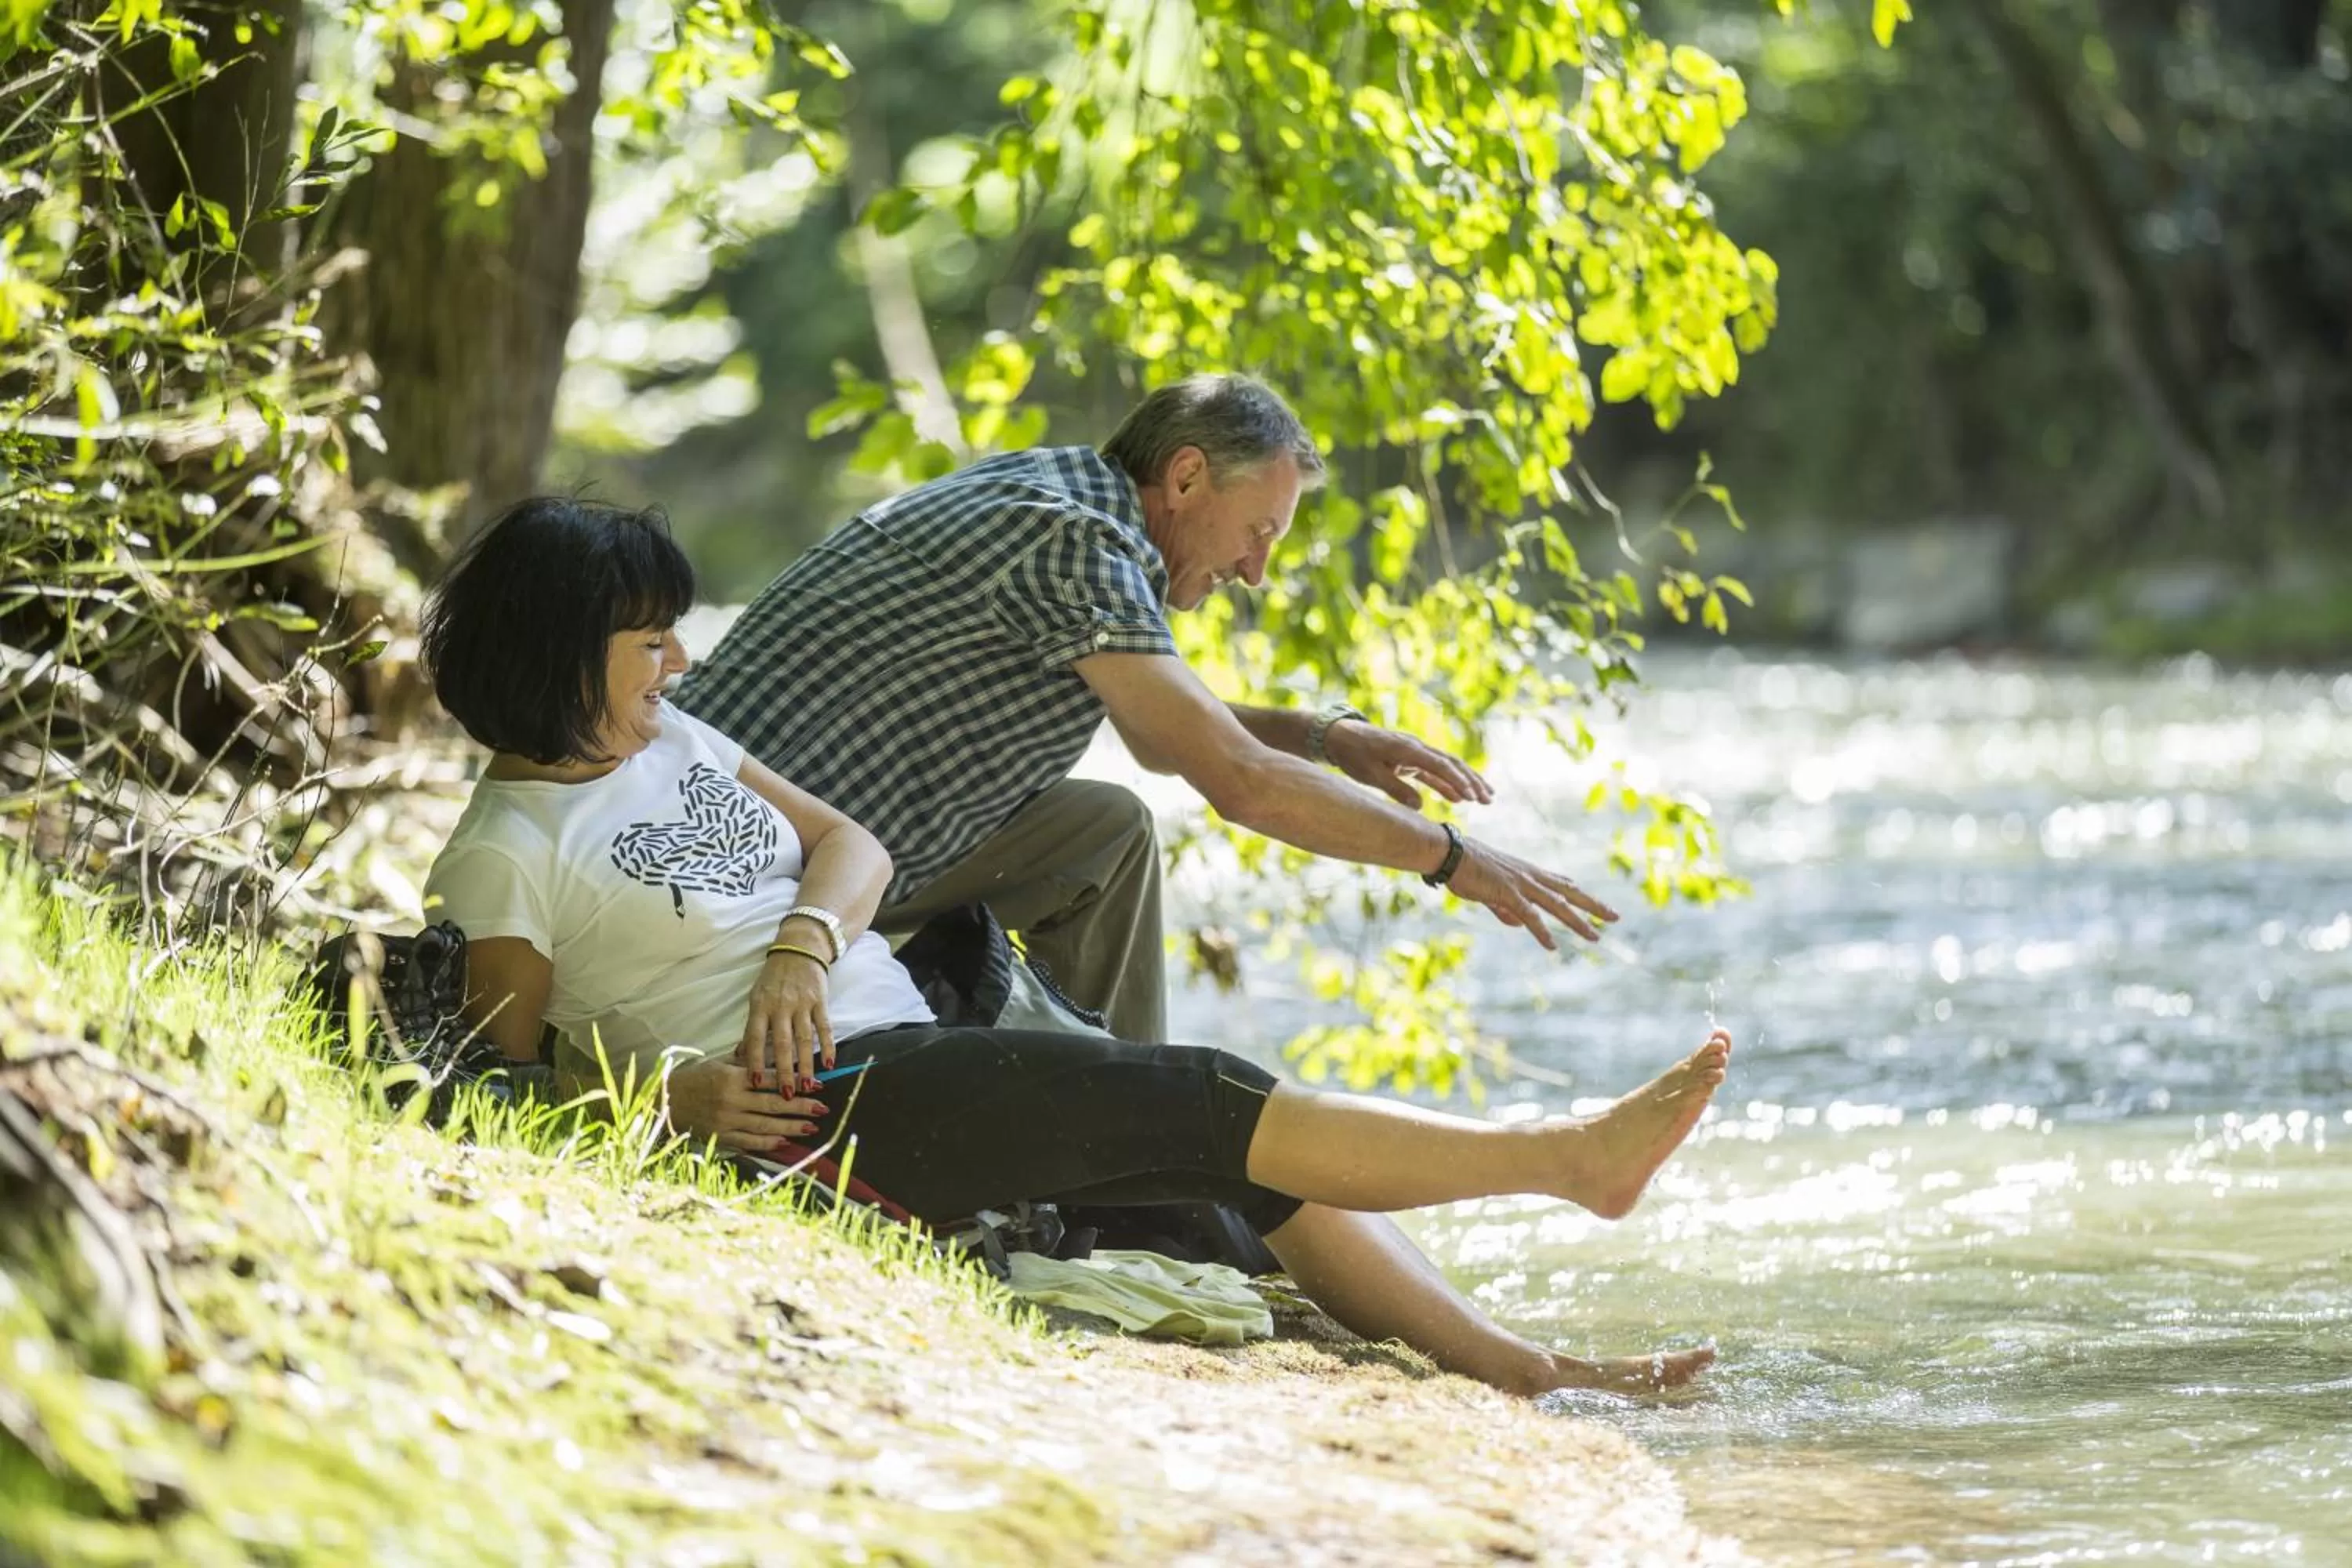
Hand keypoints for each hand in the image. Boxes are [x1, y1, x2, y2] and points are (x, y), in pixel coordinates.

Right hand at [661, 1055, 827, 1155]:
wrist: (664, 1102)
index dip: (793, 1082)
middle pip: (772, 1104)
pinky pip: (750, 1142)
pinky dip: (769, 1143)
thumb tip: (774, 1053)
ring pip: (765, 1126)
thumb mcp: (719, 1063)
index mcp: (731, 1077)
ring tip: (812, 1126)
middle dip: (800, 1106)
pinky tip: (786, 1142)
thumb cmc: (694, 1078)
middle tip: (823, 1108)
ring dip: (791, 1127)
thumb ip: (746, 1061)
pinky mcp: (721, 1137)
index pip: (769, 1079)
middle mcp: (731, 1100)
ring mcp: (726, 1121)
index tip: (815, 1084)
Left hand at [739, 949, 834, 1089]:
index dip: (754, 1061)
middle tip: (786, 1095)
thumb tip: (740, 1055)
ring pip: (804, 1039)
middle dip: (783, 1071)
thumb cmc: (774, 977)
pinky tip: (830, 1064)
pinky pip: (825, 1027)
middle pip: (781, 1043)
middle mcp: (781, 1006)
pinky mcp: (820, 1001)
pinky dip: (828, 1046)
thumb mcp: (756, 997)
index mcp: (760, 1006)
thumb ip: (752, 1026)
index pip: (754, 1037)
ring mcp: (802, 1004)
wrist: (799, 948)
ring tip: (808, 1086)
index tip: (755, 1084)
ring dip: (806, 1064)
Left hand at [1325, 721, 1493, 808]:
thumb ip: (1396, 789)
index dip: (1457, 781)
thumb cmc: (1353, 755)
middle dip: (1472, 781)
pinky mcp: (1411, 759)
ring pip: (1447, 767)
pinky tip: (1461, 798)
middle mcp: (1416, 748)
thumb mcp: (1370, 775)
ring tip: (1485, 798)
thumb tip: (1420, 807)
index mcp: (1407, 749)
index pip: (1439, 765)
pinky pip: (1435, 772)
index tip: (1472, 795)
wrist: (1340, 736)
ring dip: (1467, 782)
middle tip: (1489, 799)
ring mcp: (1415, 753)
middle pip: (1451, 764)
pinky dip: (1449, 783)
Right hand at [1442, 838, 1619, 950]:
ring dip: (1578, 922)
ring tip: (1596, 937)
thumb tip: (1517, 925)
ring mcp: (1522, 884)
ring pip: (1558, 905)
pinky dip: (1542, 932)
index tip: (1597, 903)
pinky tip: (1552, 946)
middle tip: (1616, 917)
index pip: (1561, 883)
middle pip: (1570, 892)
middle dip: (1594, 906)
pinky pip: (1530, 916)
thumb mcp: (1489, 891)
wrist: (1449, 853)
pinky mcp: (1508, 893)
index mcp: (1527, 872)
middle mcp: (1530, 876)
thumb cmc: (1465, 868)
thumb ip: (1505, 908)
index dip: (1580, 894)